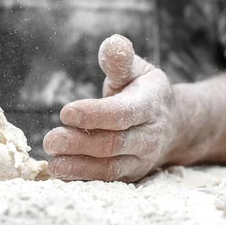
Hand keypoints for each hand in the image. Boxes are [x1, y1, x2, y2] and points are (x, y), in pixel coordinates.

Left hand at [43, 34, 178, 181]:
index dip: (94, 114)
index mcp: (151, 104)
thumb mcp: (137, 70)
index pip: (122, 113)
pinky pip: (107, 181)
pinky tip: (61, 173)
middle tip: (50, 140)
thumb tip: (113, 44)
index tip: (65, 112)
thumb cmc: (144, 91)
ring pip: (111, 167)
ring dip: (79, 166)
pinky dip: (83, 179)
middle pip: (113, 143)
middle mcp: (149, 135)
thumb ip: (120, 60)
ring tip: (53, 163)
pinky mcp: (131, 175)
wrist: (175, 125)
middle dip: (80, 143)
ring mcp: (141, 159)